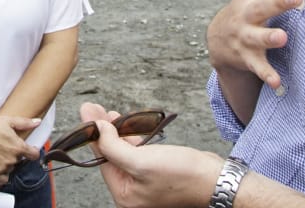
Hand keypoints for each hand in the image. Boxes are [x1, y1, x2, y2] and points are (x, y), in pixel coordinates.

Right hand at [0, 115, 41, 179]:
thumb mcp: (8, 121)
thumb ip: (25, 123)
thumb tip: (38, 122)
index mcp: (18, 146)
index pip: (34, 155)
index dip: (32, 152)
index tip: (29, 150)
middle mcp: (12, 159)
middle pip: (20, 161)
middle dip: (15, 155)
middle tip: (5, 147)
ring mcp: (2, 167)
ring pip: (11, 169)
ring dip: (7, 164)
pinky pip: (3, 179)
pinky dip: (2, 174)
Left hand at [79, 102, 220, 207]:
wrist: (217, 179)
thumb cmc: (183, 176)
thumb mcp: (141, 161)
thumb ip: (114, 147)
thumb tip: (96, 130)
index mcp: (125, 195)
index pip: (102, 160)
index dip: (94, 134)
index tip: (87, 112)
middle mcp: (133, 192)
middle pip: (111, 156)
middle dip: (103, 131)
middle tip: (95, 109)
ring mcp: (145, 182)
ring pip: (124, 152)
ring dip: (118, 131)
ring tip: (111, 114)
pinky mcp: (157, 172)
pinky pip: (138, 153)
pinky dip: (133, 137)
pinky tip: (131, 125)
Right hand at [207, 0, 304, 92]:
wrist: (219, 39)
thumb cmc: (251, 5)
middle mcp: (248, 12)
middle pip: (263, 5)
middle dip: (279, 1)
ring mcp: (245, 35)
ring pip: (257, 37)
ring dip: (269, 37)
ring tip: (283, 38)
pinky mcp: (248, 58)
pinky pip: (258, 67)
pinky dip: (267, 75)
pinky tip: (277, 83)